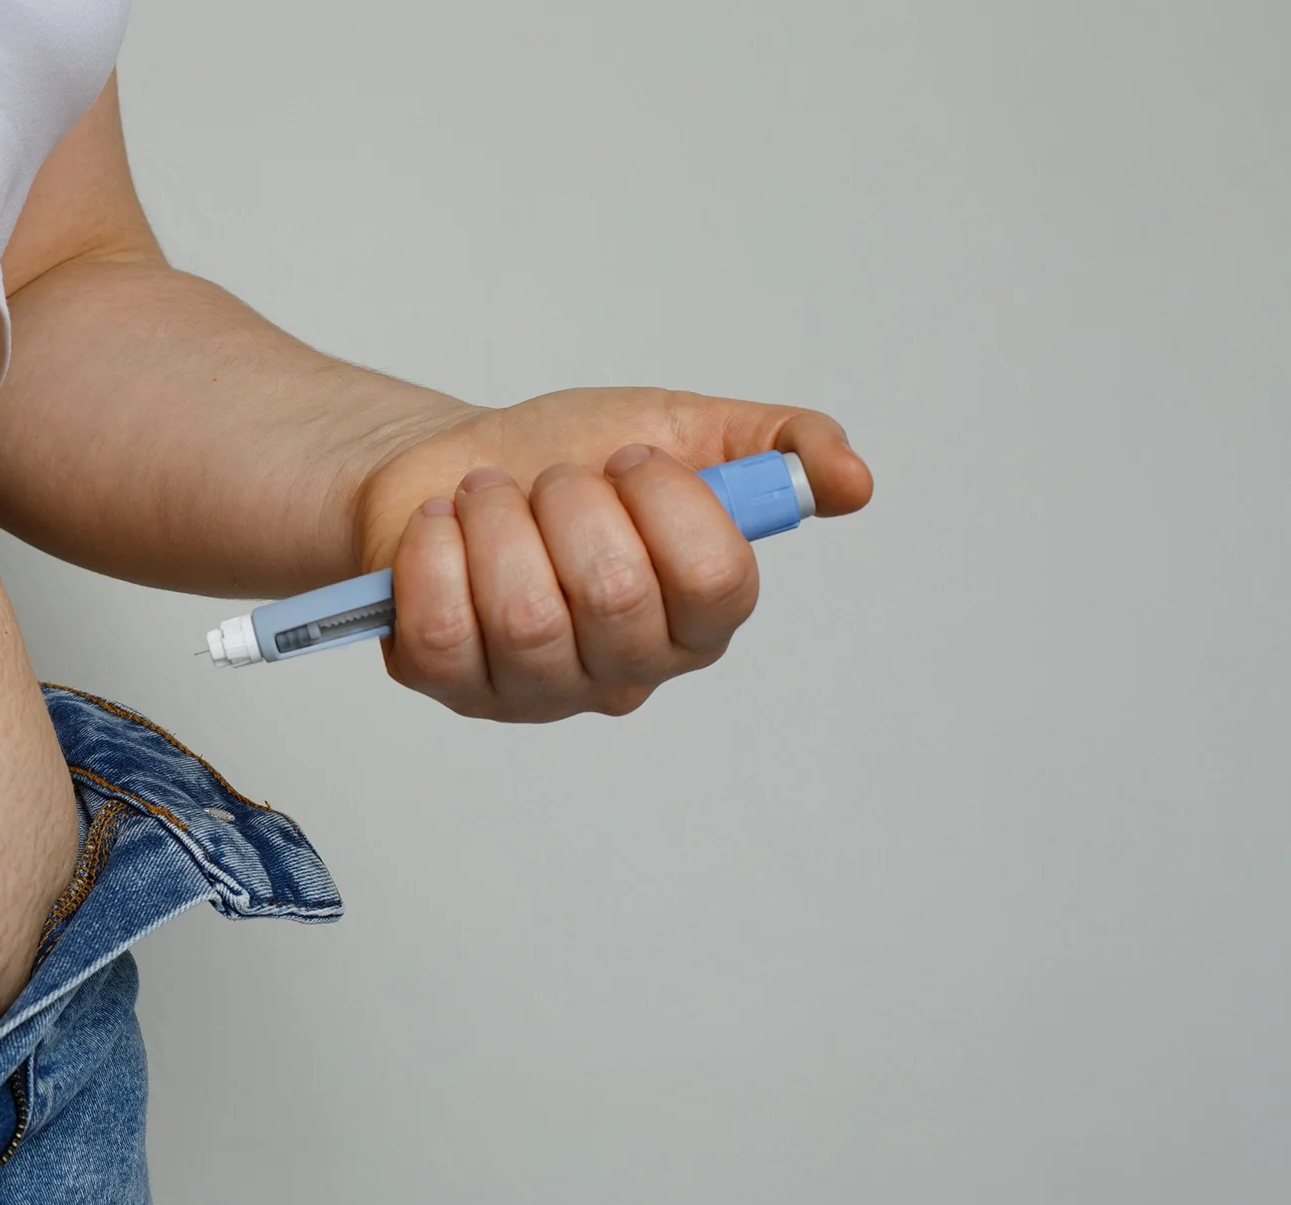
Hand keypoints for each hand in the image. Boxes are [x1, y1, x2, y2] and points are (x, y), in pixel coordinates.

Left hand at [354, 387, 872, 720]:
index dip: (669, 502)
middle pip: (616, 598)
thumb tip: (854, 481)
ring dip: (497, 521)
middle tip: (551, 478)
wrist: (450, 464)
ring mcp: (534, 691)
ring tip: (487, 495)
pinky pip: (443, 633)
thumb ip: (778, 446)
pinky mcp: (450, 686)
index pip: (718, 582)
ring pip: (526, 618)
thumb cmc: (570, 457)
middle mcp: (623, 671)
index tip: (628, 458)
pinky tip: (442, 526)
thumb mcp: (683, 428)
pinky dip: (436, 553)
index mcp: (696, 619)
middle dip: (571, 503)